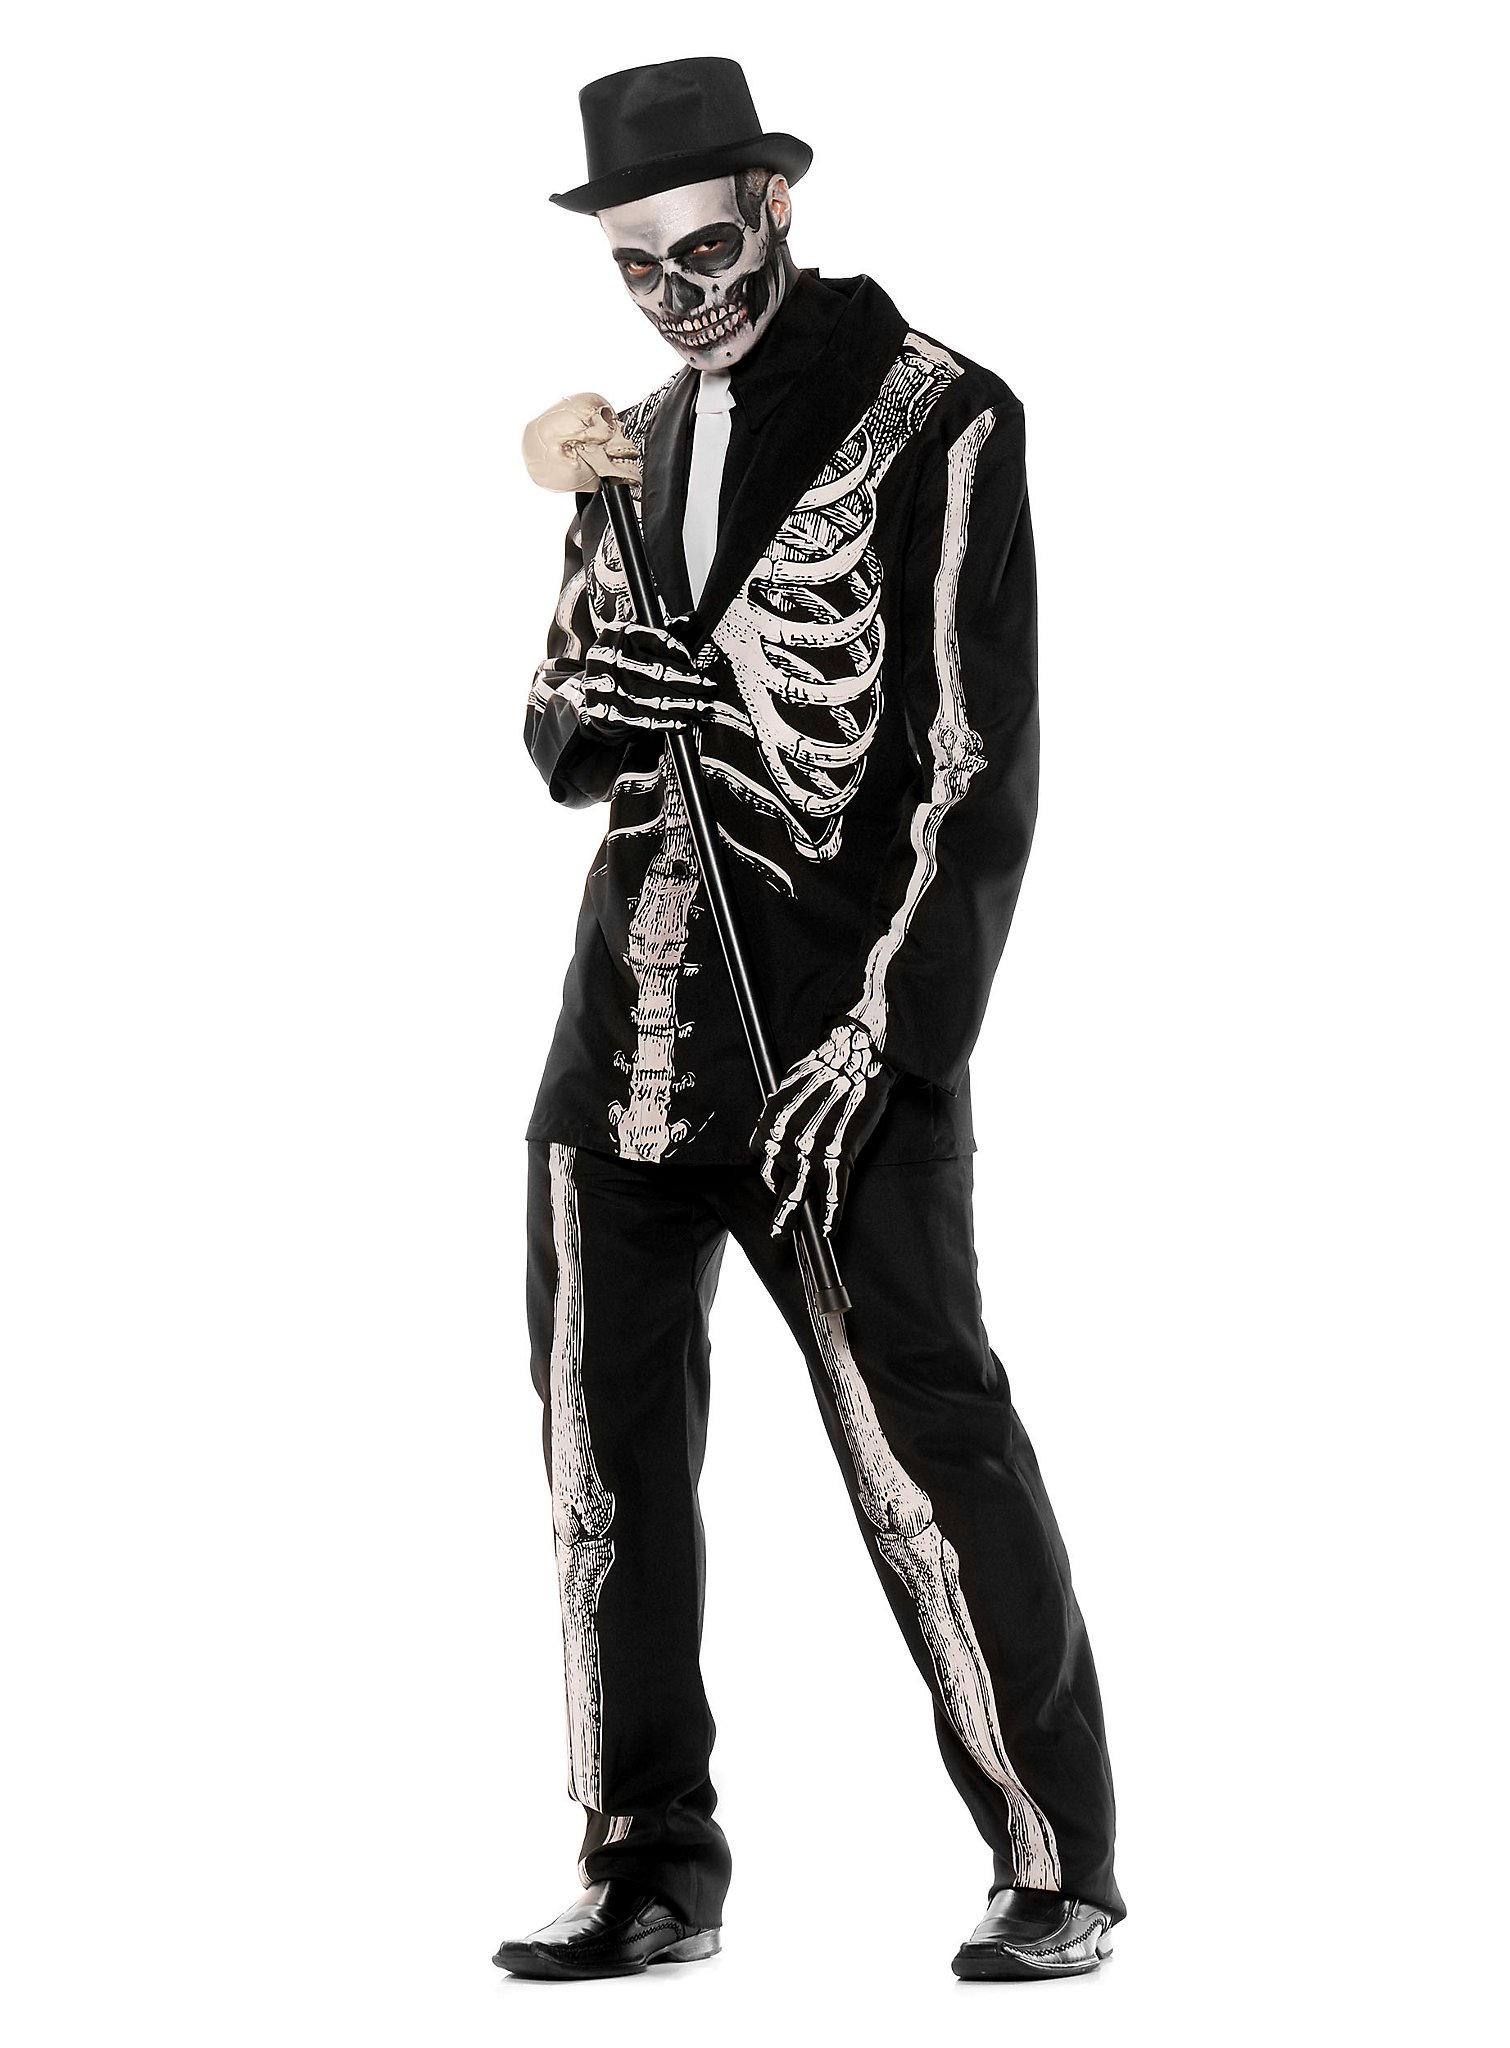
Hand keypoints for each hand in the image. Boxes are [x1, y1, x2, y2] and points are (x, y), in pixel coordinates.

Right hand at [578, 618, 715, 736]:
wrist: (590, 695)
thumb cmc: (623, 667)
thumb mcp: (638, 645)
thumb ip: (665, 634)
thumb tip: (693, 620)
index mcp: (618, 633)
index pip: (658, 640)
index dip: (682, 654)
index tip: (696, 665)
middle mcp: (609, 657)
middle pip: (660, 671)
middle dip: (691, 683)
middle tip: (710, 689)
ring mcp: (606, 685)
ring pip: (655, 697)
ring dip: (685, 705)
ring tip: (705, 708)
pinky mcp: (606, 711)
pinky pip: (644, 718)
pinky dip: (667, 721)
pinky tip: (684, 721)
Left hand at [750, 1018, 895, 1237]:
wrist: (856, 1055)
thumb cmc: (827, 1065)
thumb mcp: (790, 1085)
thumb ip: (782, 1109)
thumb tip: (780, 1122)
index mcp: (769, 1120)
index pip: (761, 1156)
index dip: (770, 1171)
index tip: (778, 1181)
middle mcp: (784, 1138)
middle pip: (775, 1178)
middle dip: (777, 1199)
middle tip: (775, 1225)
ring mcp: (810, 1149)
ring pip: (797, 1192)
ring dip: (789, 1218)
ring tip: (782, 1236)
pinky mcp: (838, 1155)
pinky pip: (833, 1193)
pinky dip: (832, 1215)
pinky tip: (829, 1230)